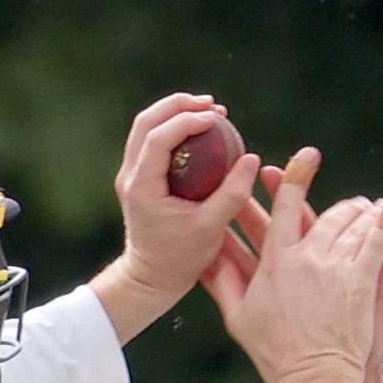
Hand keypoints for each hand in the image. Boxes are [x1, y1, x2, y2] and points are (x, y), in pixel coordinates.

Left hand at [89, 93, 261, 342]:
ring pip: (145, 127)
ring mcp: (131, 175)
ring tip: (209, 111)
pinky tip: (201, 131)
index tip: (217, 117)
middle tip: (212, 104)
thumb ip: (232, 193)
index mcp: (142, 187)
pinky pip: (152, 141)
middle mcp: (130, 176)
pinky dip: (174, 128)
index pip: (158, 138)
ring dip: (175, 113)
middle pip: (145, 121)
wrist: (151, 277)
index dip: (187, 121)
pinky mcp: (139, 177)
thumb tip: (252, 158)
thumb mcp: (211, 228)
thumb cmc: (181, 258)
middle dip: (178, 106)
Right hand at [207, 147, 382, 382]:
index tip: (307, 156)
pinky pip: (379, 241)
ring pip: (353, 224)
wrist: (313, 377)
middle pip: (326, 214)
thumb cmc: (273, 351)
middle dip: (339, 203)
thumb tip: (201, 256)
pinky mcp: (362, 280)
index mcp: (276, 260)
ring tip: (370, 209)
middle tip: (350, 202)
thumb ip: (219, 280)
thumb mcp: (236, 315)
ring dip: (363, 212)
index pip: (287, 206)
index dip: (296, 177)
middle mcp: (307, 257)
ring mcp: (337, 267)